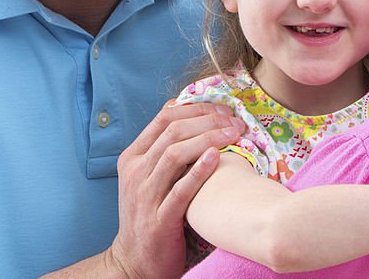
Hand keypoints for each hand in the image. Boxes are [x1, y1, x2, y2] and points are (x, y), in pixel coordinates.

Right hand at [105, 102, 244, 277]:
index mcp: (132, 157)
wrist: (135, 261)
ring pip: (174, 155)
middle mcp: (135, 172)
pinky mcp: (159, 220)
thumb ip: (163, 148)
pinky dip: (199, 172)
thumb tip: (187, 110)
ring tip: (234, 134)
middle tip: (236, 121)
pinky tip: (216, 157)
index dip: (197, 108)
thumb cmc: (149, 213)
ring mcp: (145, 196)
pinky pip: (180, 191)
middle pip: (173, 132)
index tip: (224, 109)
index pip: (164, 117)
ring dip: (208, 139)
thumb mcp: (147, 177)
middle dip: (208, 121)